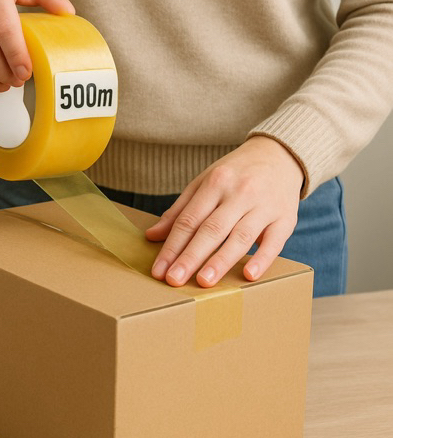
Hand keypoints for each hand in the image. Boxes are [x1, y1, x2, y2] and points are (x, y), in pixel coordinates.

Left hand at [146, 136, 303, 286]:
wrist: (279, 155)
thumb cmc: (236, 173)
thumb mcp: (205, 182)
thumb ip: (180, 210)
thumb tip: (152, 235)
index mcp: (216, 182)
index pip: (189, 219)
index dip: (172, 246)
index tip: (159, 270)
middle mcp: (240, 192)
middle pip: (211, 229)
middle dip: (191, 256)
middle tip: (174, 280)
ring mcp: (264, 205)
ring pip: (240, 236)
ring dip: (221, 261)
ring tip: (203, 281)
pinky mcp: (286, 218)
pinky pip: (274, 241)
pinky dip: (262, 259)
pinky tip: (249, 274)